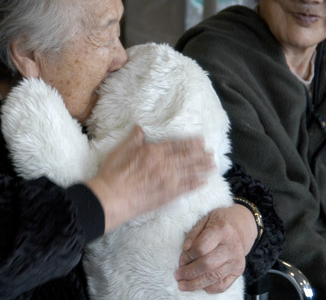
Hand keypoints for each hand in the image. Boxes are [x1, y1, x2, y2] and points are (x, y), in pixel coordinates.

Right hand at [85, 125, 214, 231]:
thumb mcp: (121, 151)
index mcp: (153, 152)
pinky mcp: (168, 195)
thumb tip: (139, 128)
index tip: (201, 141)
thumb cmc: (113, 174)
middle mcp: (165, 164)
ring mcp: (168, 180)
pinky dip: (196, 185)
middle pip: (187, 157)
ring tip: (213, 165)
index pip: (176, 145)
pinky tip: (204, 182)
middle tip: (212, 153)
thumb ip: (133, 140)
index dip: (190, 143)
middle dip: (201, 155)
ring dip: (203, 168)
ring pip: (191, 172)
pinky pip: (186, 188)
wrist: (112, 198)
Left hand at [174, 204, 256, 292]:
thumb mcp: (204, 221)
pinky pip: (223, 285)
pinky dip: (209, 288)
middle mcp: (232, 246)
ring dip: (195, 284)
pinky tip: (199, 286)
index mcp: (222, 230)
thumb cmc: (217, 223)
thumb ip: (193, 234)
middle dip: (189, 272)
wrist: (239, 228)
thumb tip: (185, 250)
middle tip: (178, 275)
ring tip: (183, 285)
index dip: (188, 256)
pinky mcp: (239, 271)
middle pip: (207, 265)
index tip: (180, 260)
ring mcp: (237, 260)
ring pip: (213, 278)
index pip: (201, 248)